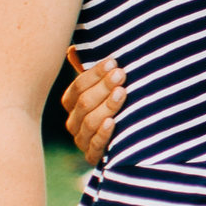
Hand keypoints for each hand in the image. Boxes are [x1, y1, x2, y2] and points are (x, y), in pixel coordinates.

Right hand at [61, 51, 123, 165]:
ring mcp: (83, 140)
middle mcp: (74, 122)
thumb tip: (72, 49)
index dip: (94, 74)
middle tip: (121, 74)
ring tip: (122, 92)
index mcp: (73, 103)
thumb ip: (94, 72)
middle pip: (84, 103)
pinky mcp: (94, 157)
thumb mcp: (107, 88)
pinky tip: (113, 122)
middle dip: (103, 87)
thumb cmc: (117, 106)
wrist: (133, 142)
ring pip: (90, 122)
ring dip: (106, 106)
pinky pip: (95, 146)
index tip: (113, 62)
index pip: (78, 87)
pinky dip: (104, 133)